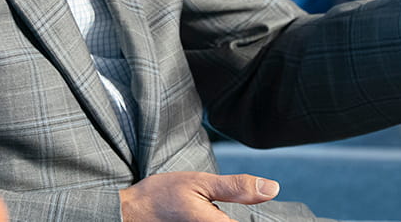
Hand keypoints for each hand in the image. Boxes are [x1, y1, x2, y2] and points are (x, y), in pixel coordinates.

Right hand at [120, 172, 279, 220]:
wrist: (127, 214)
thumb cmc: (162, 196)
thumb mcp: (200, 183)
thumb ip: (237, 188)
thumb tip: (273, 188)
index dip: (258, 218)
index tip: (250, 207)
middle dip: (239, 216)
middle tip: (216, 204)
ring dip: (226, 218)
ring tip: (211, 208)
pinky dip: (217, 221)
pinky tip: (208, 215)